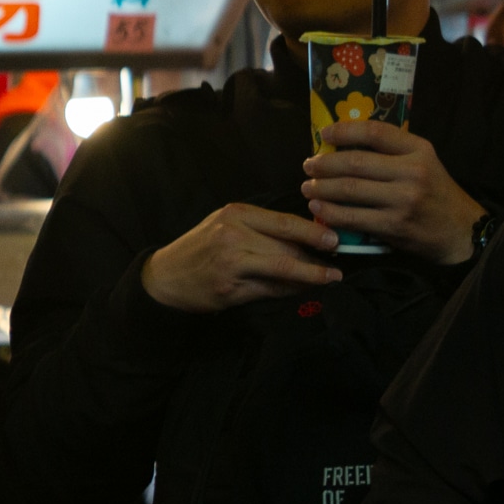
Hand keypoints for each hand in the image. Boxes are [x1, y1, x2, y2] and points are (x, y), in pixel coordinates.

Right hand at [139, 203, 344, 312]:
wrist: (166, 276)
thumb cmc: (201, 249)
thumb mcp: (226, 226)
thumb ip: (261, 228)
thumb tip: (306, 237)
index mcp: (235, 214)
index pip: (285, 222)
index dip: (314, 231)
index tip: (335, 239)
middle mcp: (234, 235)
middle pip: (288, 245)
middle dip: (317, 255)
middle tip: (338, 262)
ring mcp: (232, 262)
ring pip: (284, 267)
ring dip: (312, 275)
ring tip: (331, 278)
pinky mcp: (232, 287)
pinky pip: (272, 289)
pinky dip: (291, 290)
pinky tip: (303, 289)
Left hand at [302, 120, 485, 265]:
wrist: (461, 231)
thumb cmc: (435, 193)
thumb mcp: (423, 162)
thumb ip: (392, 151)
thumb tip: (343, 143)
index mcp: (419, 150)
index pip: (375, 132)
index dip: (344, 130)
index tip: (324, 134)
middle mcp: (413, 172)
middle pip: (354, 163)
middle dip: (323, 164)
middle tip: (308, 166)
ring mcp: (403, 200)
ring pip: (349, 190)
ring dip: (321, 188)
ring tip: (308, 188)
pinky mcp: (395, 225)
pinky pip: (352, 217)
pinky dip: (329, 213)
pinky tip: (318, 209)